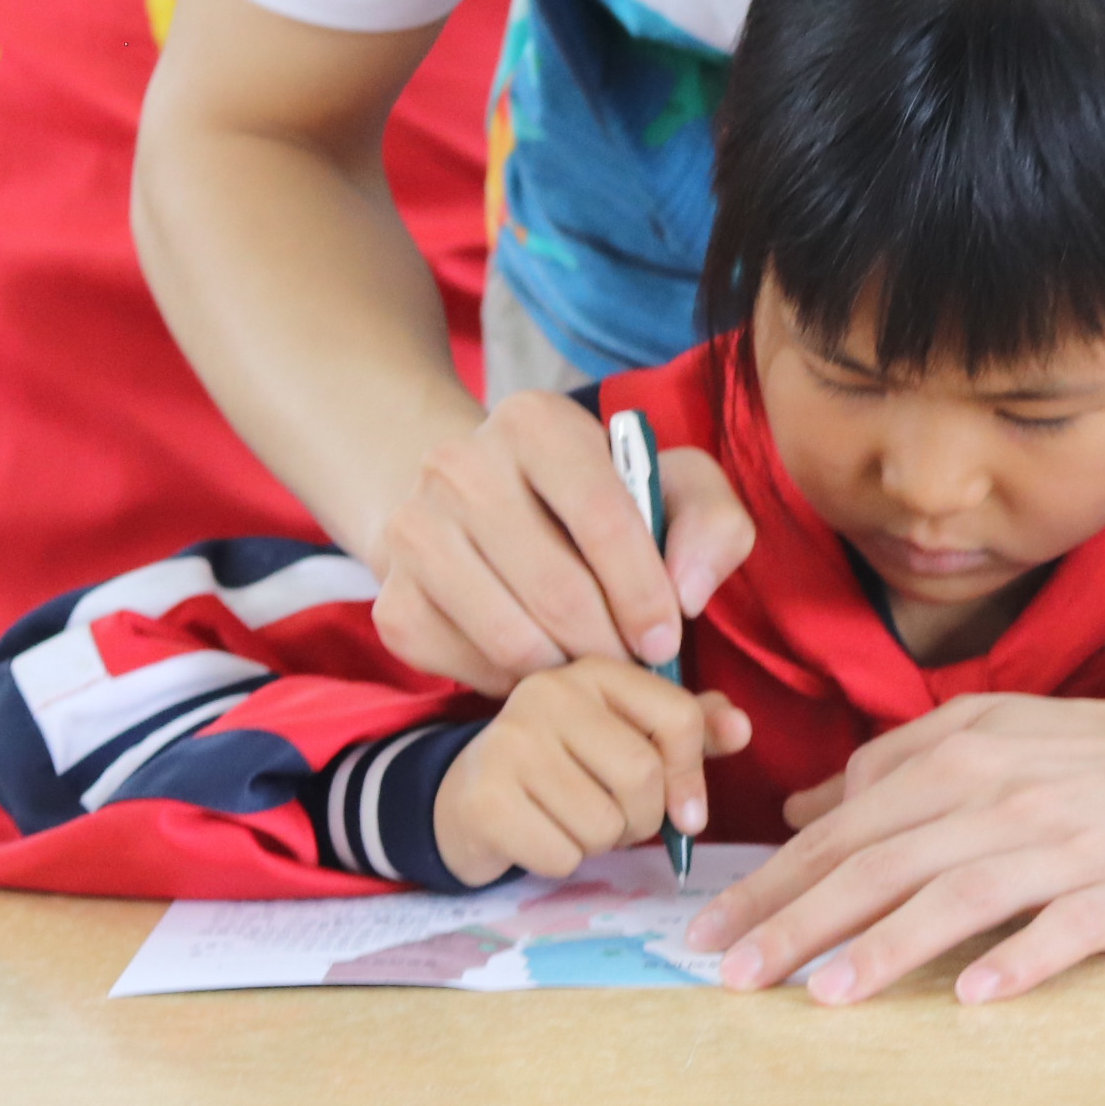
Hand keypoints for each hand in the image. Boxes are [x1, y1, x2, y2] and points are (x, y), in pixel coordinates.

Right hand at [368, 390, 755, 693]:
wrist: (481, 511)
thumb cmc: (600, 501)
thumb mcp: (673, 489)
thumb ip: (712, 525)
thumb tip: (687, 592)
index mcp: (536, 422)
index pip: (603, 517)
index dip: (644, 591)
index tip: (668, 639)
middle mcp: (460, 465)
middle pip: (556, 587)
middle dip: (612, 643)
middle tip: (637, 667)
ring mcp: (414, 531)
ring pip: (510, 636)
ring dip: (568, 671)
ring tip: (596, 669)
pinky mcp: (392, 600)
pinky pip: (467, 666)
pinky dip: (515, 683)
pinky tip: (542, 666)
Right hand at [432, 660, 751, 887]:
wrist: (465, 798)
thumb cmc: (565, 766)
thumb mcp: (628, 734)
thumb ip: (689, 729)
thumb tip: (742, 729)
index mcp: (595, 669)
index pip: (679, 717)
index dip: (693, 775)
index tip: (689, 812)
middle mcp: (548, 693)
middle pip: (643, 776)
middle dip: (644, 819)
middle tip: (620, 821)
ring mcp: (508, 743)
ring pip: (604, 823)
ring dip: (602, 842)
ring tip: (574, 822)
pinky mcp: (483, 799)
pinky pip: (562, 855)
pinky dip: (564, 861)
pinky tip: (540, 837)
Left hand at [688, 647, 1104, 1006]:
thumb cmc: (1097, 749)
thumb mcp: (992, 727)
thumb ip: (896, 762)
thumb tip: (804, 806)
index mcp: (965, 754)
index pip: (849, 825)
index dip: (775, 879)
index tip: (709, 930)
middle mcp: (1006, 795)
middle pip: (887, 860)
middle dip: (801, 920)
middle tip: (732, 975)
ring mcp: (1069, 845)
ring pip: (963, 892)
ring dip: (889, 943)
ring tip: (826, 992)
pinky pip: (1065, 926)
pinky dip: (1019, 958)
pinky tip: (974, 994)